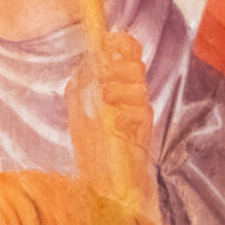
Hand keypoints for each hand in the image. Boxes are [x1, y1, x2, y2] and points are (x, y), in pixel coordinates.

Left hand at [65, 32, 155, 195]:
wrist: (101, 184)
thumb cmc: (91, 147)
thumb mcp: (78, 107)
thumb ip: (82, 80)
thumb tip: (91, 57)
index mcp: (118, 86)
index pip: (131, 54)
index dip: (122, 42)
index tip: (107, 40)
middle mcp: (133, 96)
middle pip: (137, 65)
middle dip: (118, 67)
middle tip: (101, 81)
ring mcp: (141, 113)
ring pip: (140, 85)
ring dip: (119, 88)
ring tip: (105, 102)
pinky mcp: (146, 132)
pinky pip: (143, 110)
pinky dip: (126, 113)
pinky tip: (115, 126)